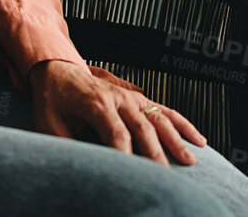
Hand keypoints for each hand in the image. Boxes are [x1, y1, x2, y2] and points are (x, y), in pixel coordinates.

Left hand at [27, 59, 206, 165]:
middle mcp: (117, 97)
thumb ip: (66, 146)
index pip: (116, 133)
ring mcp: (130, 96)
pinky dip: (182, 124)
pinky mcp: (137, 98)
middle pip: (142, 128)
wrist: (56, 69)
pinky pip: (165, 111)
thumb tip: (79, 168)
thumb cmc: (52, 99)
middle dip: (156, 154)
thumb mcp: (49, 124)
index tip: (132, 176)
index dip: (125, 156)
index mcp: (96, 102)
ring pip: (159, 118)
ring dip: (176, 139)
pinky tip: (197, 139)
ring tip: (190, 160)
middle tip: (166, 177)